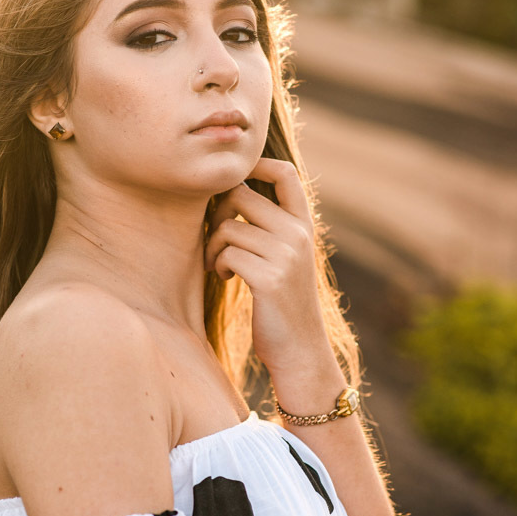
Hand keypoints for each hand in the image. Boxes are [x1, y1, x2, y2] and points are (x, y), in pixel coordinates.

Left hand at [204, 158, 328, 375]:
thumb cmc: (282, 302)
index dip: (254, 165)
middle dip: (216, 212)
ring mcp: (286, 255)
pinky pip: (227, 252)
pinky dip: (217, 264)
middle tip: (214, 238)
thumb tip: (230, 190)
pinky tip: (224, 276)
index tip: (231, 182)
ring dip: (213, 246)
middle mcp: (299, 234)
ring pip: (228, 227)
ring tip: (218, 264)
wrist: (300, 350)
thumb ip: (270, 226)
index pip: (284, 173)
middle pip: (241, 194)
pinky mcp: (270, 278)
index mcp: (304, 225)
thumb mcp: (286, 257)